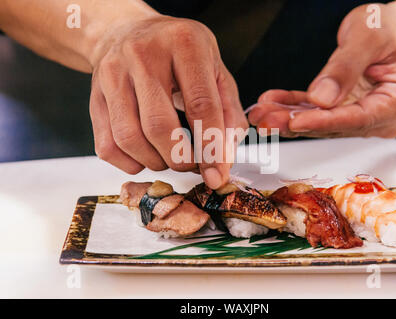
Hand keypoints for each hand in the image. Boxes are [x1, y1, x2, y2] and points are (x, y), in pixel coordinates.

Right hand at [89, 15, 247, 188]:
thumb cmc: (178, 54)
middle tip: (192, 165)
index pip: (201, 105)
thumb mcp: (215, 70)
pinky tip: (145, 156)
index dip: (211, 147)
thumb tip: (224, 160)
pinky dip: (129, 163)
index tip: (216, 173)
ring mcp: (113, 74)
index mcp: (184, 43)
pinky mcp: (94, 95)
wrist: (126, 31)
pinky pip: (107, 145)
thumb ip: (228, 112)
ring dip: (155, 162)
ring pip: (129, 138)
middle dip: (180, 159)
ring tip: (169, 158)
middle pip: (159, 126)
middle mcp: (143, 54)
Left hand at [248, 4, 395, 137]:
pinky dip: (292, 106)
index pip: (358, 118)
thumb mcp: (368, 36)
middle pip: (334, 125)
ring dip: (288, 117)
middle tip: (265, 120)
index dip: (324, 122)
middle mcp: (383, 117)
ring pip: (320, 122)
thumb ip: (345, 68)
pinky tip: (271, 102)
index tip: (295, 122)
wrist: (389, 28)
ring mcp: (362, 117)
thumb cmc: (387, 27)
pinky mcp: (345, 111)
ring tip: (260, 113)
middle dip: (296, 122)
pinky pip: (314, 111)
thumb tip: (320, 100)